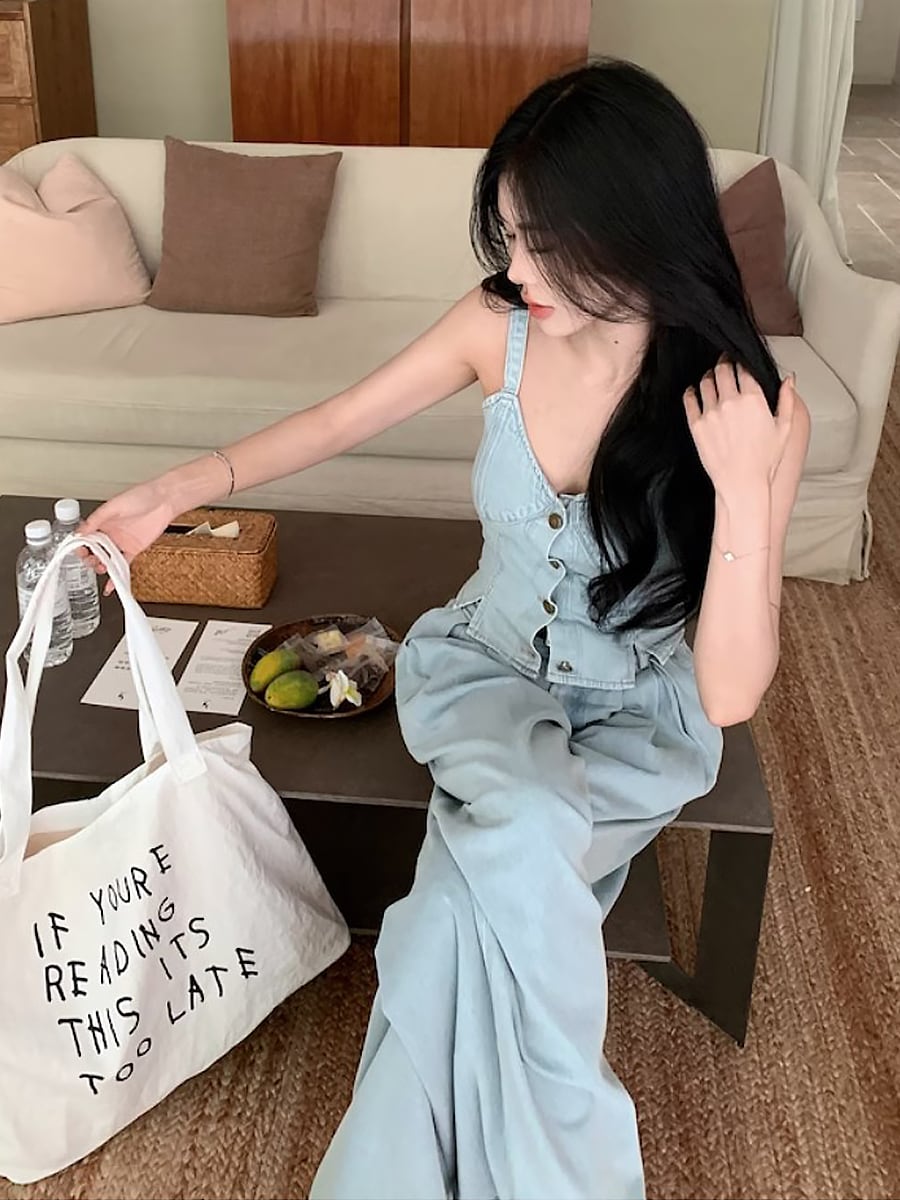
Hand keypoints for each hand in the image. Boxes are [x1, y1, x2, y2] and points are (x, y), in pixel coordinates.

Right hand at [78, 479, 174, 593]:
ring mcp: (122, 542)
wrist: (164, 501)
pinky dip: (118, 574)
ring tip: (100, 569)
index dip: (80, 545)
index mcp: (102, 521)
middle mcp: (110, 533)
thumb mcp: (113, 506)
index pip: (85, 537)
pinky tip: (112, 584)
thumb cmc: (142, 496)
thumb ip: (96, 519)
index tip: (79, 551)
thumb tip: (80, 531)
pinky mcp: (134, 549)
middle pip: (94, 550)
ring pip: (107, 559)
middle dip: (89, 558)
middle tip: (90, 561)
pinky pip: (123, 564)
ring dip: (101, 566)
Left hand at [684, 360, 796, 499]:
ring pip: (705, 382)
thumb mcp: (784, 428)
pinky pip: (690, 400)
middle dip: (724, 362)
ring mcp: (711, 413)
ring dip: (709, 376)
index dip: (742, 362)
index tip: (740, 362)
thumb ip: (787, 400)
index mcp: (752, 399)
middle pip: (722, 369)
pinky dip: (691, 392)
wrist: (741, 483)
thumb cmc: (764, 461)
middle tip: (724, 362)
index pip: (744, 368)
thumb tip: (789, 379)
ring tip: (711, 377)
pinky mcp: (696, 425)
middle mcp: (730, 402)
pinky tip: (693, 391)